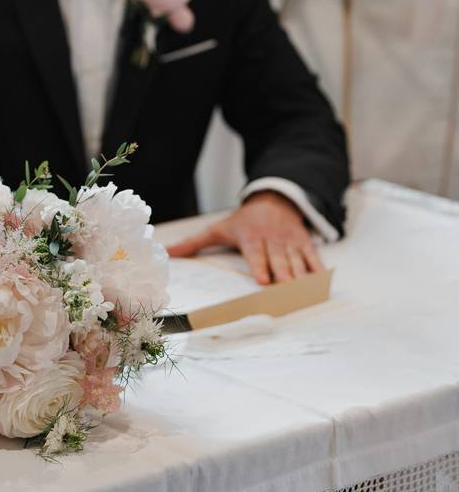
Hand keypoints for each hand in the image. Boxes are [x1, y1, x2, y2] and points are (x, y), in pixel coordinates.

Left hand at [167, 191, 323, 284]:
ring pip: (296, 259)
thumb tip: (169, 252)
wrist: (273, 200)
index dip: (260, 266)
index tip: (264, 280)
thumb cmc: (242, 221)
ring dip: (302, 275)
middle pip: (278, 259)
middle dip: (283, 274)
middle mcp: (271, 239)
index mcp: (250, 237)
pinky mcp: (303, 242)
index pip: (255, 253)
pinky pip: (312, 255)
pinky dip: (317, 268)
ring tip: (306, 291)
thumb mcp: (217, 229)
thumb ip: (194, 243)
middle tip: (288, 290)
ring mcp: (289, 241)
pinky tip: (322, 281)